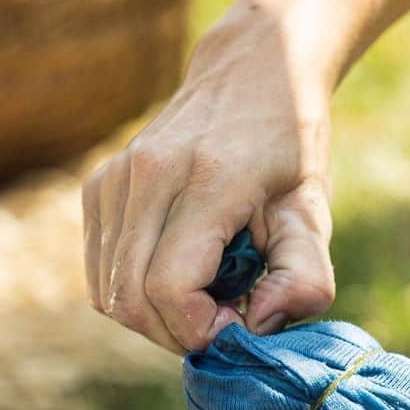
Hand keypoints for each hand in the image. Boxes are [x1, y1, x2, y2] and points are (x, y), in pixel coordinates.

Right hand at [82, 9, 334, 354]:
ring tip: (204, 298)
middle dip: (180, 334)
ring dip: (158, 320)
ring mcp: (113, 180)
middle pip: (133, 300)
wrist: (250, 75)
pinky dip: (136, 296)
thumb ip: (303, 276)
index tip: (241, 322)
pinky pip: (101, 276)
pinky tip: (178, 279)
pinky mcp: (96, 189)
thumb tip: (259, 326)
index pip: (169, 288)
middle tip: (225, 320)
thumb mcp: (312, 214)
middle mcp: (147, 175)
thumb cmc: (288, 154)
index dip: (202, 329)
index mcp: (206, 181)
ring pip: (110, 295)